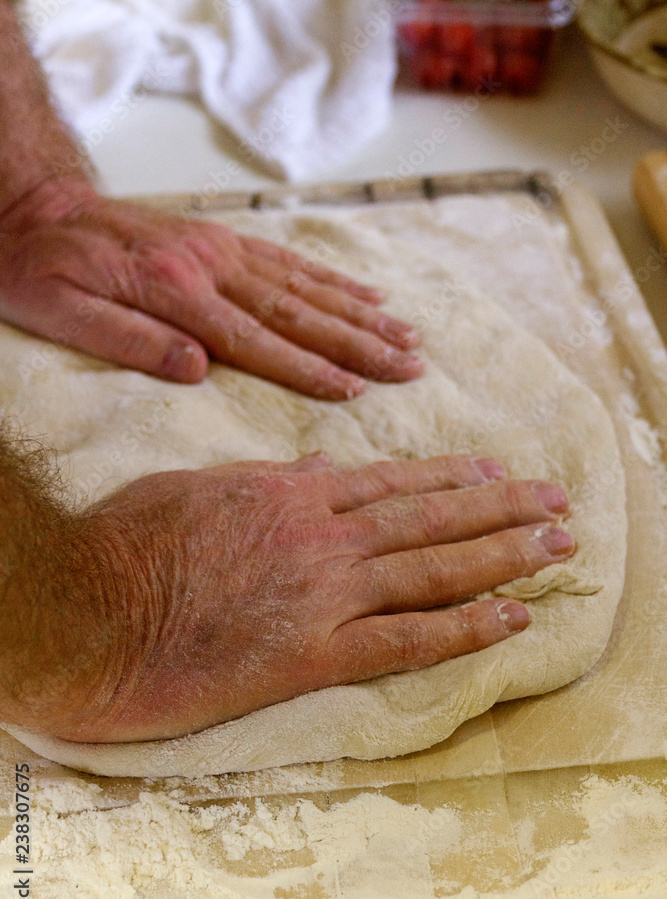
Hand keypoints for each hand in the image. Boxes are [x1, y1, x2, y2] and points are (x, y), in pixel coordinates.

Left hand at [0, 176, 422, 398]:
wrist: (34, 206)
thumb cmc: (40, 269)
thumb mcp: (61, 312)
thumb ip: (130, 340)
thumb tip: (198, 370)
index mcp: (174, 292)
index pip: (255, 340)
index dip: (308, 369)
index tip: (355, 390)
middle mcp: (209, 266)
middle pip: (297, 312)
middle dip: (359, 343)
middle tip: (409, 365)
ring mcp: (221, 248)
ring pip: (304, 286)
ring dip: (359, 313)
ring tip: (406, 335)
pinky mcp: (222, 239)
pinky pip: (288, 260)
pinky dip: (331, 280)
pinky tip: (365, 296)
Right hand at [53, 453, 572, 742]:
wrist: (87, 612)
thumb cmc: (126, 547)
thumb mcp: (194, 489)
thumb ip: (260, 479)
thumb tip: (309, 465)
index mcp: (288, 493)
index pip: (389, 482)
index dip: (449, 477)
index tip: (494, 471)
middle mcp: (320, 535)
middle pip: (429, 518)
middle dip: (500, 507)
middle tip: (555, 503)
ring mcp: (322, 593)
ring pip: (433, 568)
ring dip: (504, 556)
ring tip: (557, 545)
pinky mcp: (312, 653)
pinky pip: (407, 639)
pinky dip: (466, 628)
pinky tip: (512, 618)